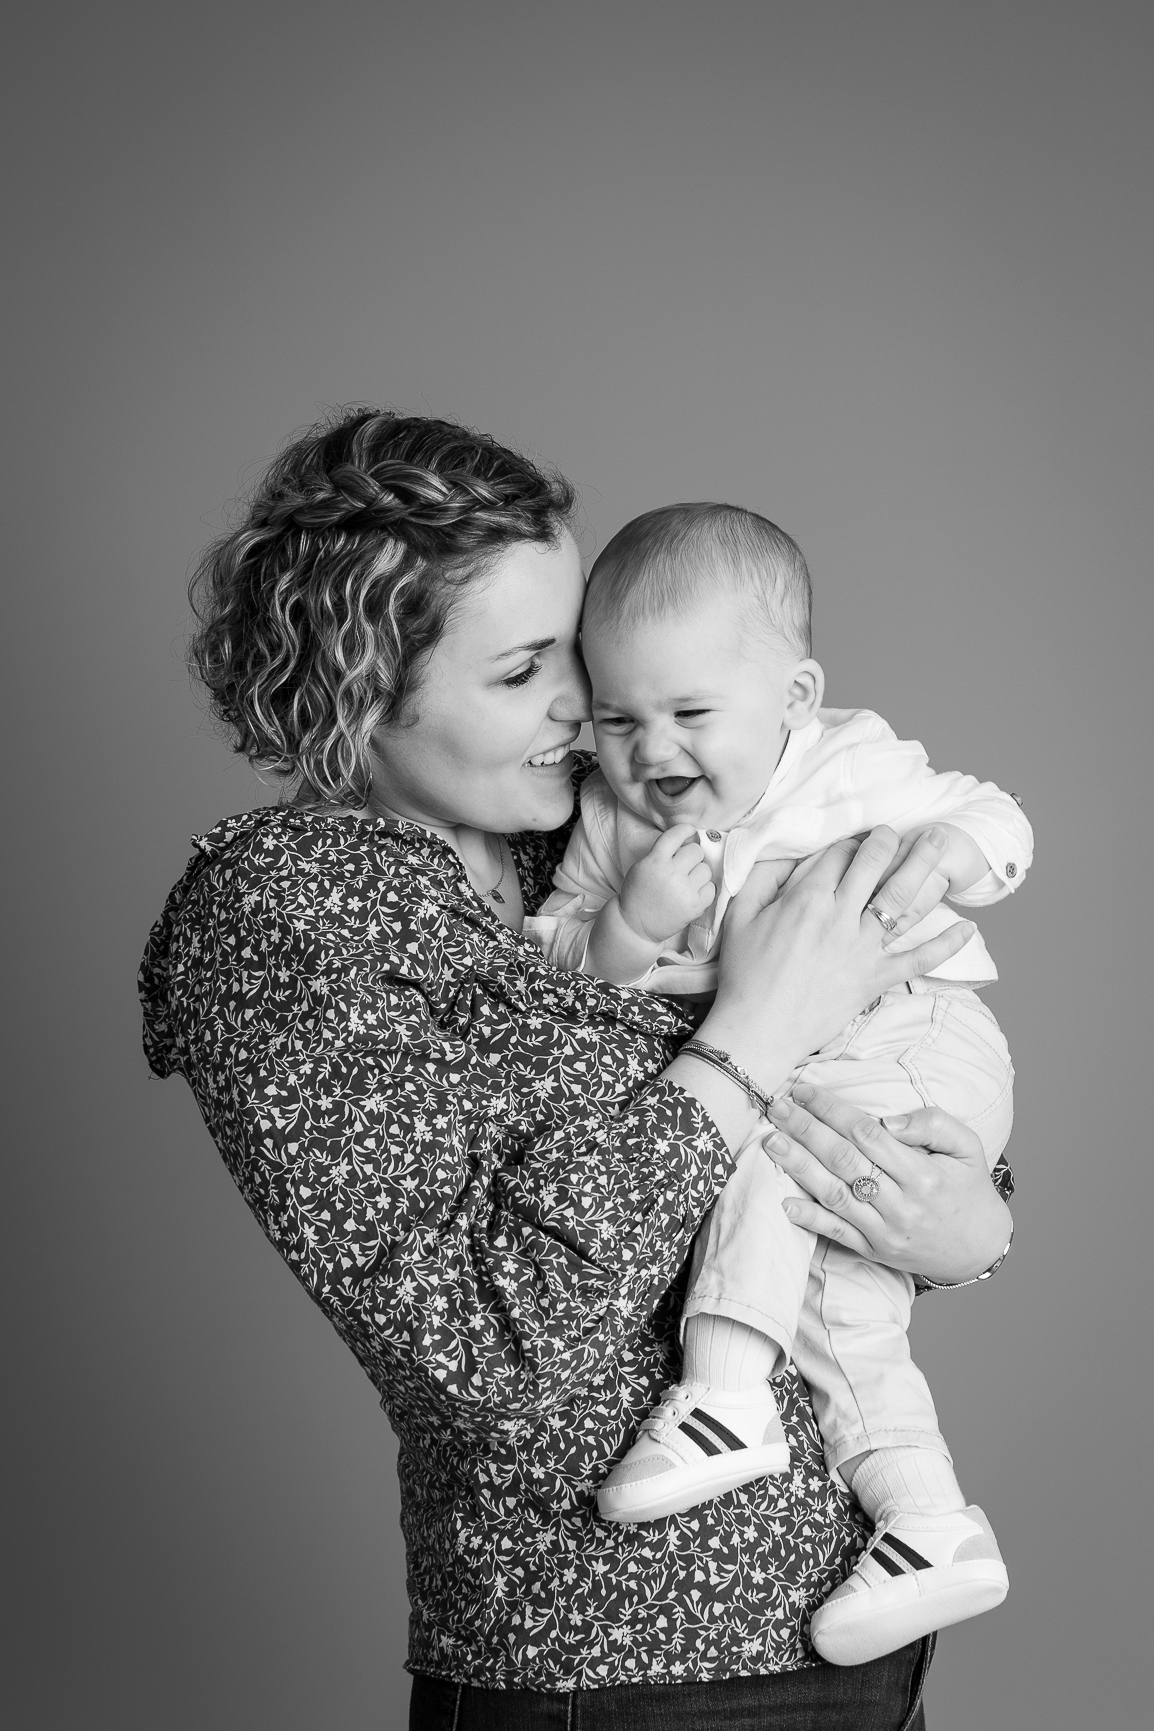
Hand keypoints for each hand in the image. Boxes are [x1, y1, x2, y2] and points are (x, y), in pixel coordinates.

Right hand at [618, 825, 715, 943]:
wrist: (636, 924)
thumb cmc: (638, 893)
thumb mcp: (642, 866)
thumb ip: (662, 853)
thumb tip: (689, 840)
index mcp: (655, 861)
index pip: (675, 835)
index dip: (686, 830)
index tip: (689, 832)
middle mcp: (671, 874)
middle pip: (696, 851)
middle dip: (691, 856)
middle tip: (684, 865)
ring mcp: (685, 891)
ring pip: (706, 869)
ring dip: (698, 873)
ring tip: (687, 882)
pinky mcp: (695, 906)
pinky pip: (710, 888)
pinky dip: (703, 890)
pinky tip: (691, 893)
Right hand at [700, 826, 973, 1088]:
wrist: (758, 1030)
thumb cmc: (744, 974)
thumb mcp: (740, 916)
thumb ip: (763, 878)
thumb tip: (786, 853)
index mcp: (807, 899)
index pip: (839, 855)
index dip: (850, 841)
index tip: (858, 838)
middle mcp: (842, 917)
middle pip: (876, 866)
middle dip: (892, 840)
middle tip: (906, 829)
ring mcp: (863, 949)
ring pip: (903, 899)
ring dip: (925, 867)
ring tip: (941, 843)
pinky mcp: (876, 978)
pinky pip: (918, 959)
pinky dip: (946, 945)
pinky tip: (968, 928)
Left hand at [760, 1084, 1012, 1284]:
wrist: (981, 1246)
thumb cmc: (968, 1187)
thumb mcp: (967, 1147)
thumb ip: (933, 1124)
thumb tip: (889, 1121)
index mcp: (922, 1174)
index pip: (866, 1134)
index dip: (832, 1110)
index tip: (805, 1090)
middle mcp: (901, 1204)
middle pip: (843, 1161)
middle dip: (806, 1131)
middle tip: (777, 1108)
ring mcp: (885, 1230)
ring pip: (835, 1195)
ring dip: (799, 1168)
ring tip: (772, 1143)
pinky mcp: (875, 1250)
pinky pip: (838, 1234)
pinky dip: (811, 1219)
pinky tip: (785, 1203)